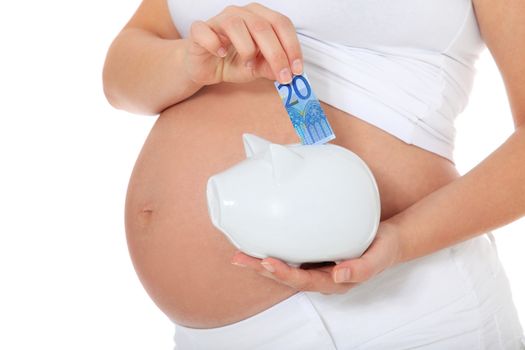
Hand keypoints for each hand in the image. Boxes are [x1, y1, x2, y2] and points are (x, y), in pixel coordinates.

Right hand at [184, 3, 302, 84]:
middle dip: (276, 54)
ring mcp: (219, 19)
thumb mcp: (257, 68)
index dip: (292, 46)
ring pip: (236, 25)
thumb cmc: (231, 62)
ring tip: (247, 66)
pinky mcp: (199, 30)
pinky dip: (215, 44)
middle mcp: (241, 13)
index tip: (297, 70)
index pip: (281, 24)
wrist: (204, 67)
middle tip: (283, 76)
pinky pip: (206, 32)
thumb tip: (290, 73)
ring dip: (247, 50)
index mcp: (259, 17)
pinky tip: (220, 54)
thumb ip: (272, 67)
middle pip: (262, 26)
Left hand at [230, 222, 402, 294]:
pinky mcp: (313, 253)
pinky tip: (260, 243)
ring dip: (261, 262)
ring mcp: (315, 265)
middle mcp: (320, 276)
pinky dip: (274, 249)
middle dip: (261, 269)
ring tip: (240, 254)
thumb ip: (362, 269)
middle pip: (286, 276)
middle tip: (240, 259)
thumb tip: (339, 274)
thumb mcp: (378, 259)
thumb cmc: (382, 250)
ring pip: (284, 267)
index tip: (266, 262)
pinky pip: (290, 254)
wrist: (387, 241)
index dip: (283, 274)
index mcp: (332, 281)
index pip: (303, 281)